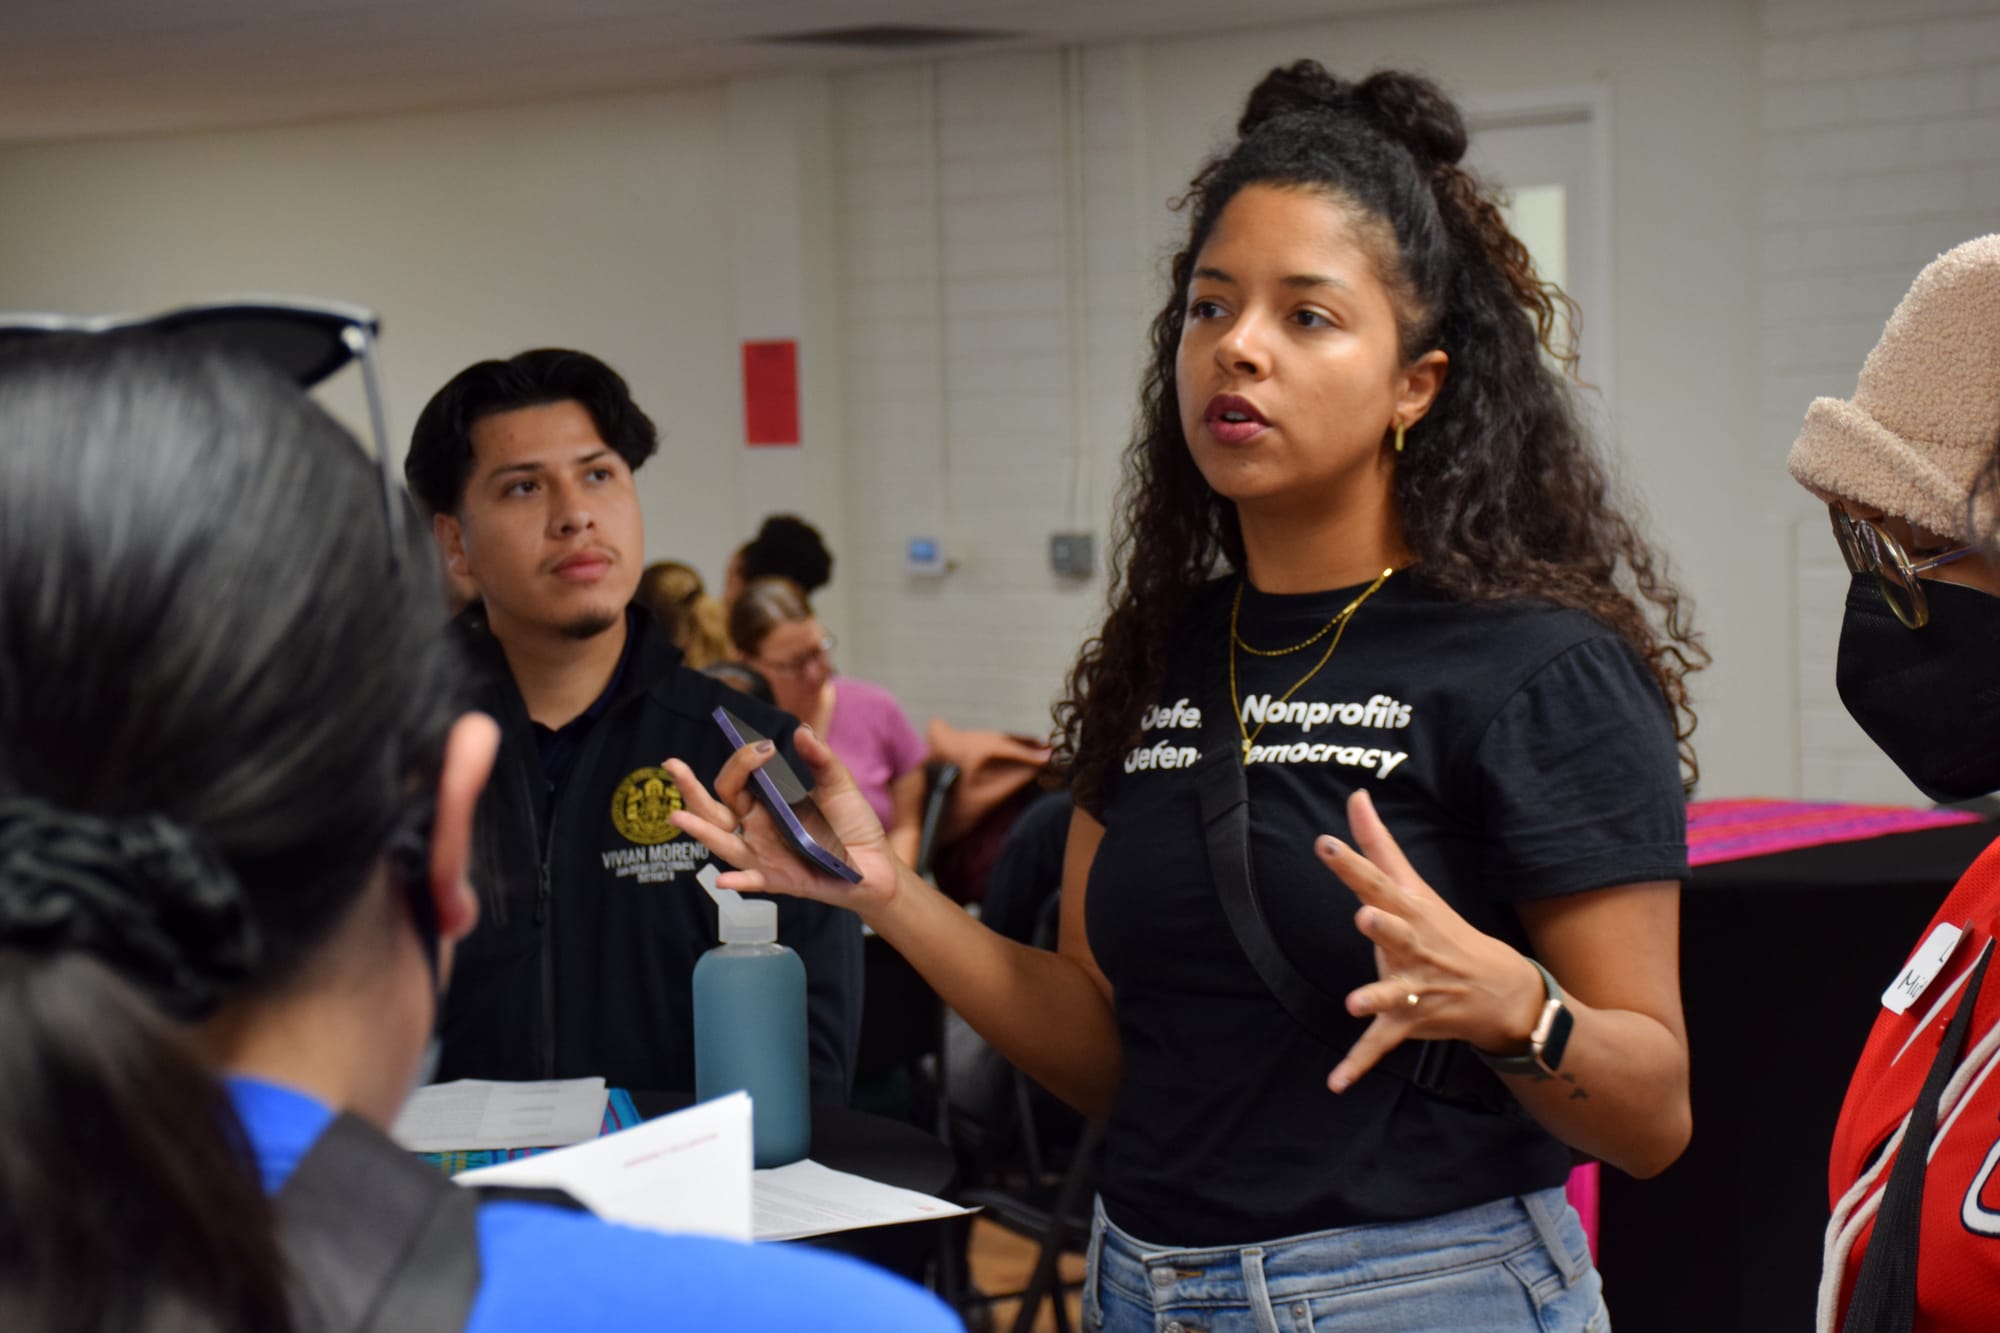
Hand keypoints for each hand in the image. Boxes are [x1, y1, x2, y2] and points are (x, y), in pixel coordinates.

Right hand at [664, 725, 909, 916]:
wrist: (875, 863)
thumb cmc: (851, 824)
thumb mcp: (839, 785)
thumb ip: (820, 759)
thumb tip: (801, 731)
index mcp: (765, 803)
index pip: (736, 781)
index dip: (742, 761)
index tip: (763, 747)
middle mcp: (756, 828)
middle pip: (715, 809)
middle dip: (690, 788)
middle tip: (671, 765)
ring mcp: (763, 854)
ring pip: (724, 842)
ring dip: (701, 831)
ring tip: (677, 815)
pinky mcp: (779, 880)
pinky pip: (754, 882)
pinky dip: (738, 882)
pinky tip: (723, 880)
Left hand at [1316, 788, 1544, 1092]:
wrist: (1502, 991)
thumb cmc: (1444, 930)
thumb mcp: (1413, 885)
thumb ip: (1377, 844)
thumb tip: (1355, 796)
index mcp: (1409, 911)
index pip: (1377, 883)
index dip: (1352, 864)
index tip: (1325, 845)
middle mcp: (1413, 947)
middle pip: (1395, 934)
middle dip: (1383, 928)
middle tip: (1365, 918)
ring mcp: (1414, 987)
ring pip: (1393, 993)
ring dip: (1376, 997)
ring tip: (1354, 1002)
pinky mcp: (1410, 1022)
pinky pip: (1381, 1045)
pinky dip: (1358, 1064)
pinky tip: (1335, 1084)